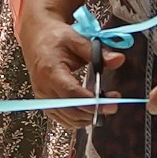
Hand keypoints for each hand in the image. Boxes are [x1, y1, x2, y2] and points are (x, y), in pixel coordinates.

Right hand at [20, 12, 123, 128]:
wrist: (37, 39)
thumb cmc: (55, 38)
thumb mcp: (77, 39)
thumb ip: (97, 52)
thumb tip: (118, 60)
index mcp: (50, 70)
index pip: (70, 93)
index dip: (91, 102)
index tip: (110, 103)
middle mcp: (44, 87)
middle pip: (70, 110)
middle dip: (94, 112)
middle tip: (113, 106)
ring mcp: (43, 97)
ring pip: (67, 119)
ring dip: (88, 117)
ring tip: (104, 105)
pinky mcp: (45, 103)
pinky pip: (62, 119)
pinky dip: (78, 119)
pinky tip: (90, 110)